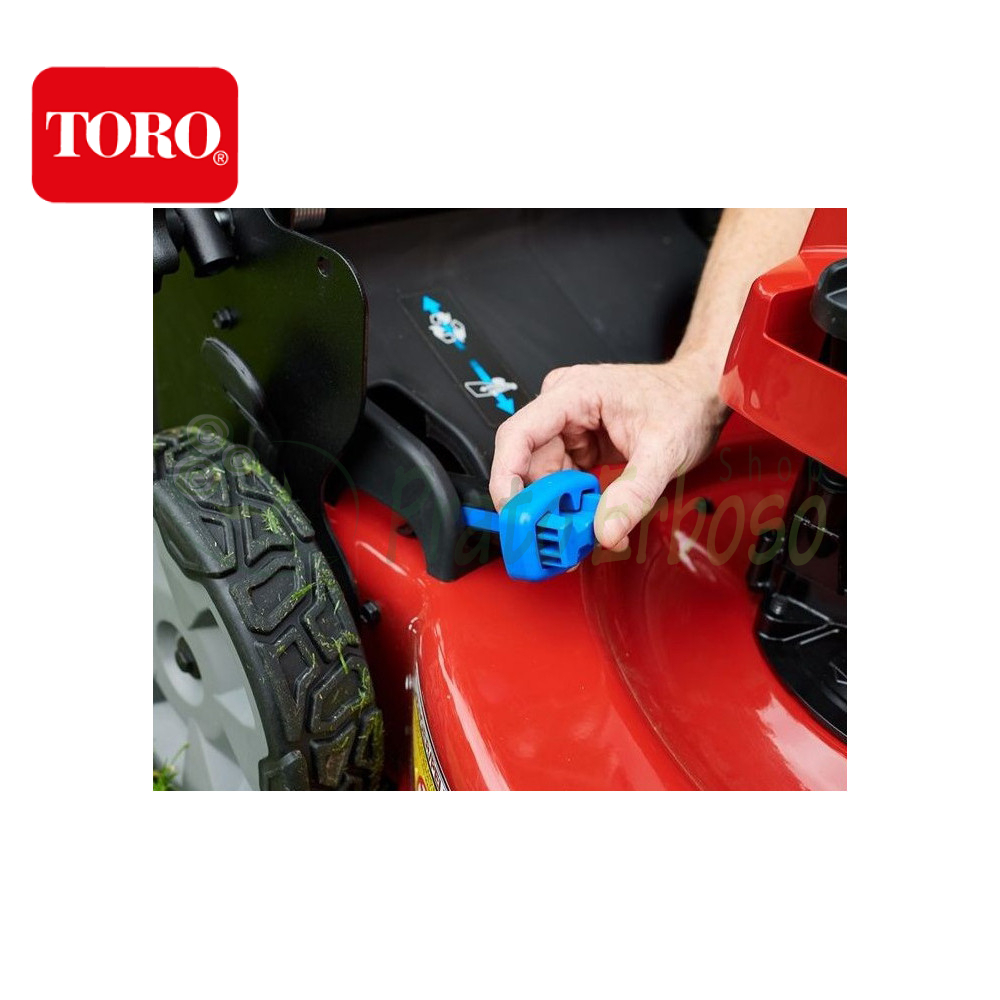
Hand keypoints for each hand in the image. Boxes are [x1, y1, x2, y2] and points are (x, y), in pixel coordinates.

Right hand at [489, 353, 728, 550]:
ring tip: (582, 532)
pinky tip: (589, 518)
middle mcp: (563, 404)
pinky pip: (560, 478)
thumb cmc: (684, 404)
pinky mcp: (577, 442)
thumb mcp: (664, 452)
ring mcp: (568, 424)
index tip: (513, 513)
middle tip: (557, 538)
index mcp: (574, 392)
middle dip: (539, 504)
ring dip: (557, 508)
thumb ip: (634, 494)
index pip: (518, 433)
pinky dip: (571, 503)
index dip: (507, 476)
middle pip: (527, 460)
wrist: (701, 394)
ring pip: (542, 474)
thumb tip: (604, 532)